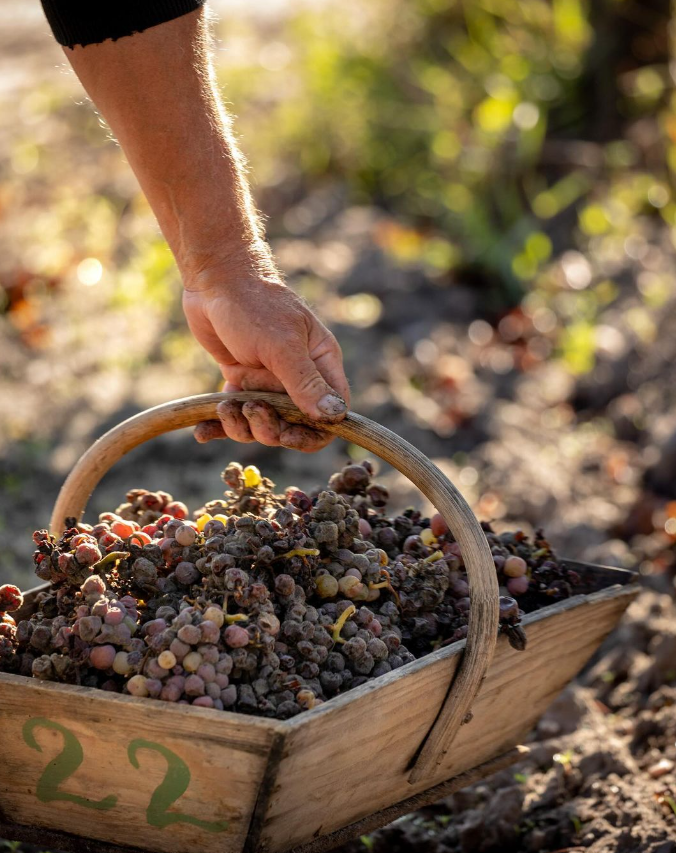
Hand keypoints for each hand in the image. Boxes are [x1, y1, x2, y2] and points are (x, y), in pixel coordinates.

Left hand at [183, 262, 349, 451]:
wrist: (214, 281)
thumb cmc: (254, 305)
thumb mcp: (282, 346)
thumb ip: (306, 383)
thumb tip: (335, 416)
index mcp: (321, 365)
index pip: (332, 415)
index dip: (313, 433)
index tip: (287, 434)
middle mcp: (299, 377)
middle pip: (294, 427)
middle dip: (270, 427)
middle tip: (250, 408)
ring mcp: (269, 382)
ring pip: (263, 426)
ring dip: (242, 424)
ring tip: (226, 405)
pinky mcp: (242, 383)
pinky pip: (237, 416)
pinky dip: (220, 425)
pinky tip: (202, 431)